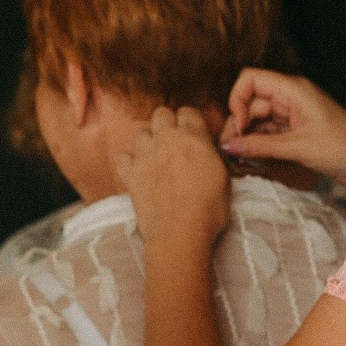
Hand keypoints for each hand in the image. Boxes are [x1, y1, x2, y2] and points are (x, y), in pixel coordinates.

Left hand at [114, 106, 228, 250]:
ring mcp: (145, 156)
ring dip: (147, 139)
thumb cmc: (208, 210)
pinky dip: (128, 161)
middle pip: (161, 114)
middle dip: (167, 123)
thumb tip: (205, 151)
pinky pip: (122, 157)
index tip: (193, 132)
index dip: (190, 121)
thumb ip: (210, 155)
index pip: (189, 112)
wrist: (180, 233)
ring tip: (155, 155)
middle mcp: (167, 140)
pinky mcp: (130, 175)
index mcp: (194, 137)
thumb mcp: (223, 177)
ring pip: (140, 131)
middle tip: (173, 141)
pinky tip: (137, 170)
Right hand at [221, 68, 345, 198]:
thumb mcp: (297, 147)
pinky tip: (251, 158)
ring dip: (247, 137)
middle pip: (251, 103)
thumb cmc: (343, 148)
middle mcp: (291, 97)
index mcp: (293, 89)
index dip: (237, 100)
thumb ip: (259, 145)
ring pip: (258, 120)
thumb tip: (227, 145)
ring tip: (240, 158)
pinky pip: (268, 133)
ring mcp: (293, 114)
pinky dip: (258, 144)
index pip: (251, 79)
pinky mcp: (295, 131)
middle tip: (231, 150)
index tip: (238, 127)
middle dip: (238, 124)